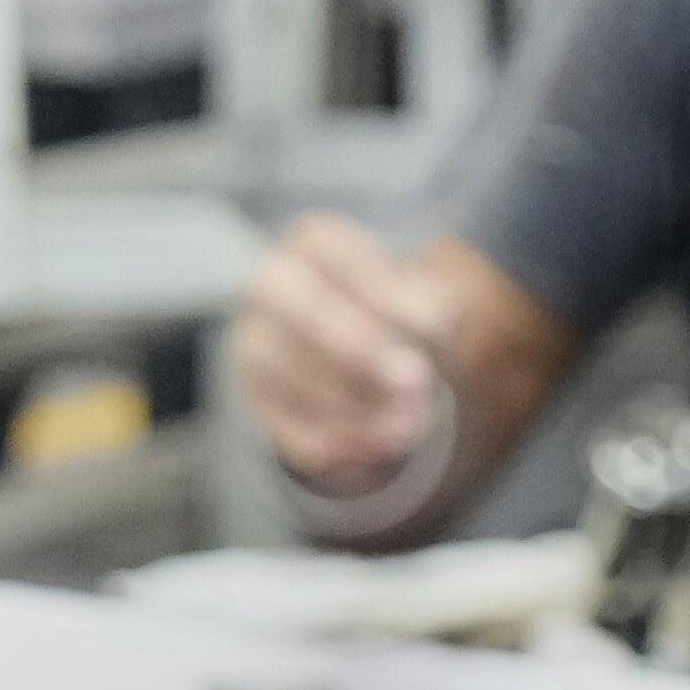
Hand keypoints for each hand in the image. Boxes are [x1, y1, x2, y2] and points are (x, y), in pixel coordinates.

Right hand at [234, 216, 465, 519]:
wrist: (361, 351)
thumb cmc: (397, 310)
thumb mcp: (423, 293)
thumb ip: (429, 303)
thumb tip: (427, 321)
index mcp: (314, 244)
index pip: (338, 257)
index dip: (385, 294)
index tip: (436, 327)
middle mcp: (271, 288)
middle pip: (301, 315)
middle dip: (358, 351)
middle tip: (416, 380)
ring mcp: (253, 346)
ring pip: (292, 379)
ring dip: (358, 407)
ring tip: (415, 422)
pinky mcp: (256, 402)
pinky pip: (288, 429)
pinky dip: (342, 444)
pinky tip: (388, 445)